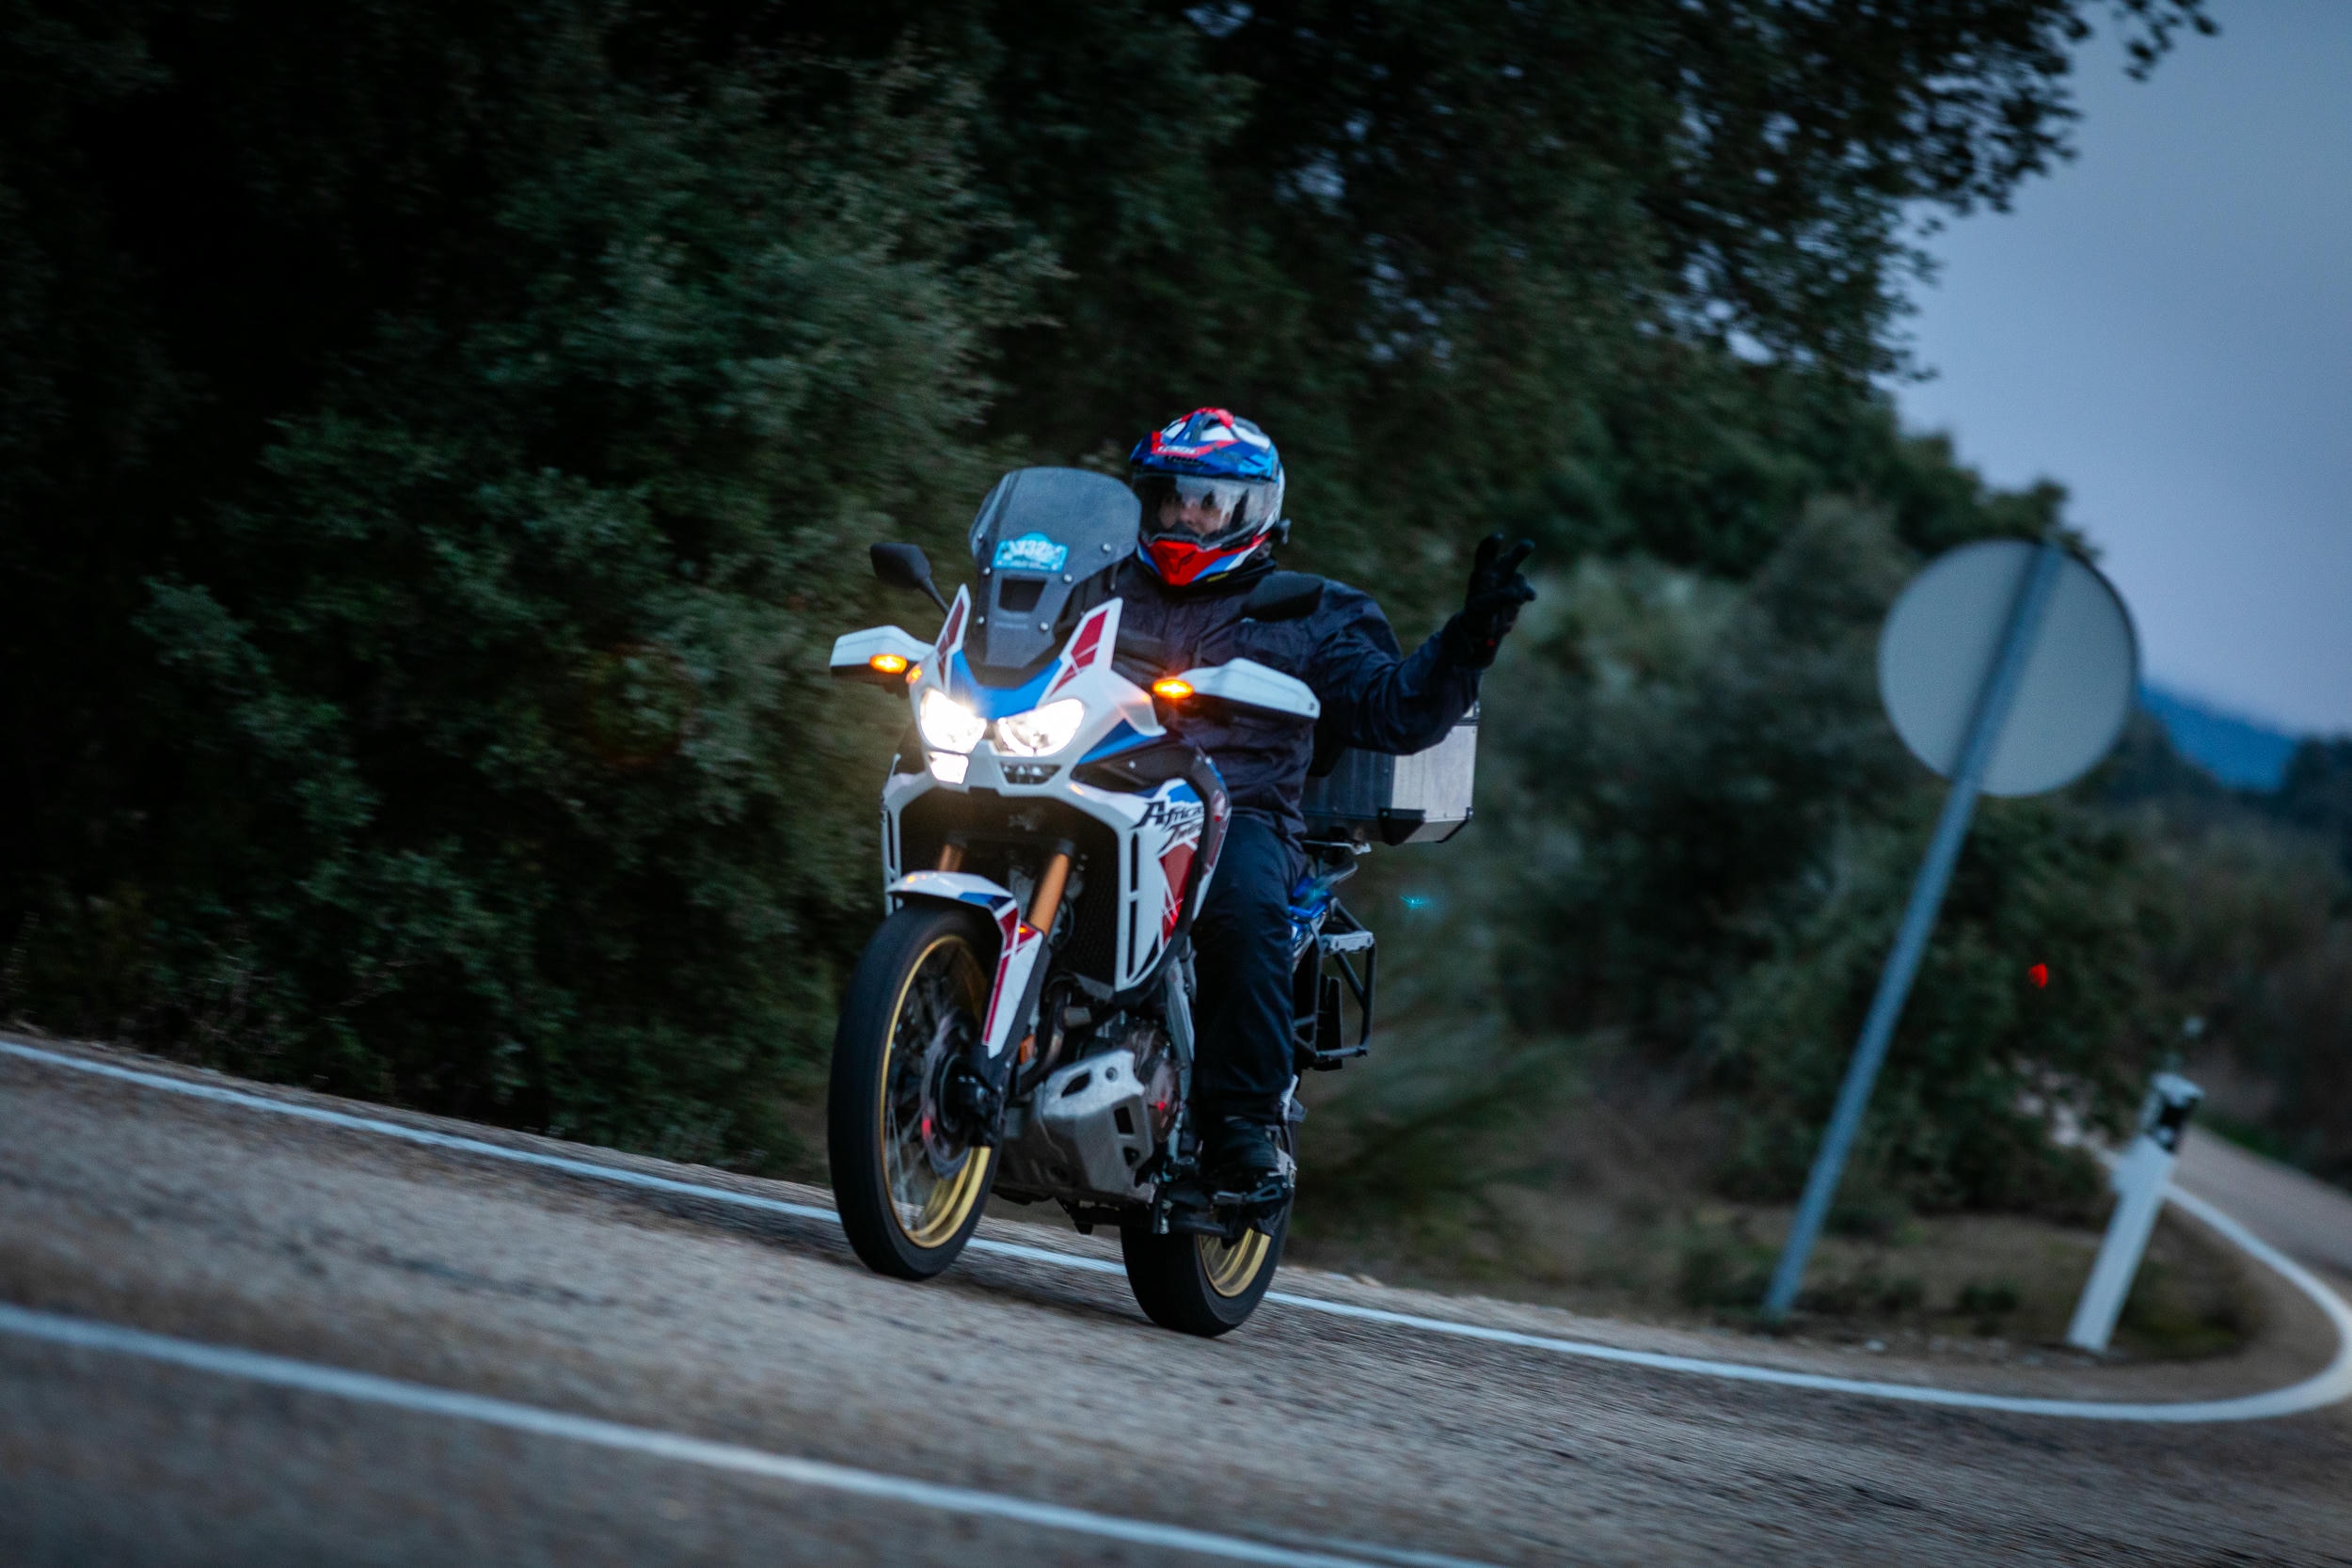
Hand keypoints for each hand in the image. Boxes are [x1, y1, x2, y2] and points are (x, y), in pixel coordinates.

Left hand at [1453, 533, 1534, 667]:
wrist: (1484, 628)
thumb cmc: (1478, 614)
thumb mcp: (1482, 607)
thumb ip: (1498, 597)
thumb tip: (1516, 592)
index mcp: (1482, 574)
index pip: (1485, 555)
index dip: (1491, 545)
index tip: (1498, 538)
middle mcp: (1497, 574)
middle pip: (1509, 559)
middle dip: (1519, 552)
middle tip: (1529, 546)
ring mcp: (1509, 582)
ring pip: (1519, 580)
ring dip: (1519, 588)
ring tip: (1513, 600)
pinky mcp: (1518, 593)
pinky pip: (1526, 591)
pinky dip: (1528, 594)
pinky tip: (1531, 597)